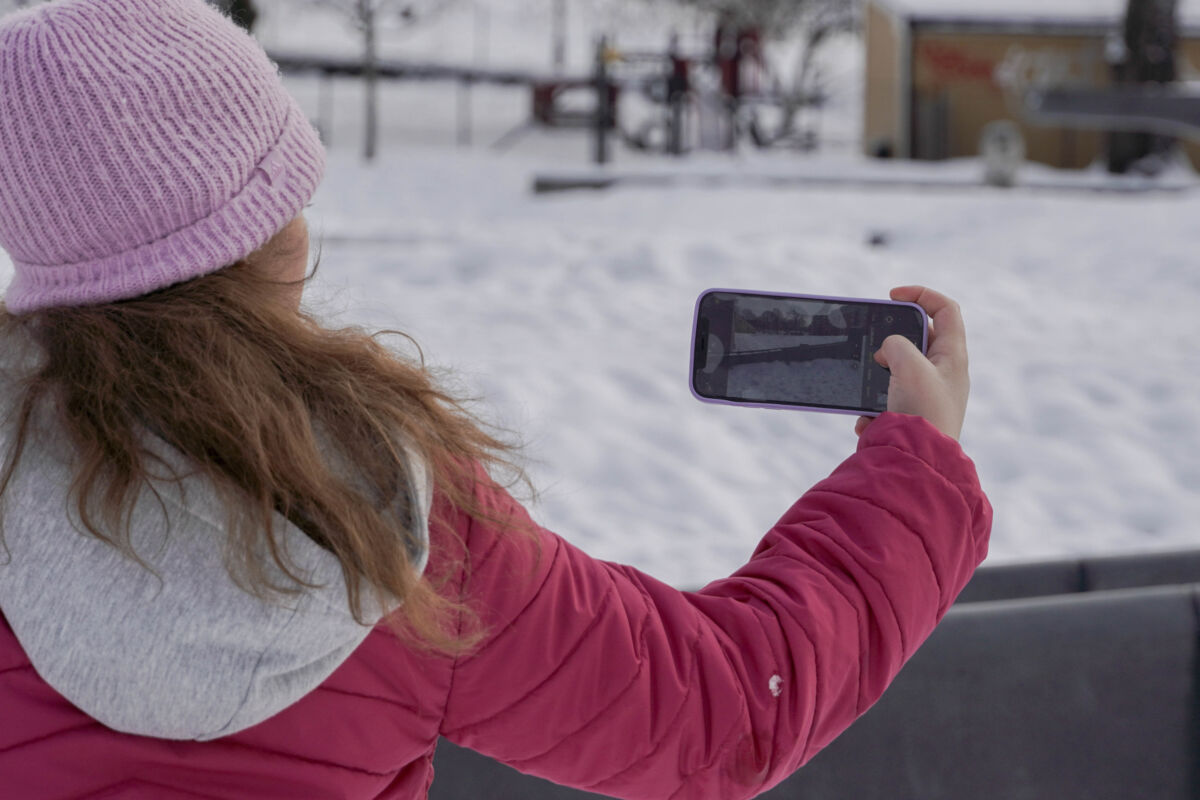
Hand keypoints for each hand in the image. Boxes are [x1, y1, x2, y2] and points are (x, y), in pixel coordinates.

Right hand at [854, 286, 969, 440]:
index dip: (920, 294)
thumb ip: (896, 344)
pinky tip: (869, 419)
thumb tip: (887, 352)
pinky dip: (873, 406)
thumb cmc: (921, 413)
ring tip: (871, 386)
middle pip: (919, 338)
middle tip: (877, 347)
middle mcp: (944, 373)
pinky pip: (886, 398)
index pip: (945, 309)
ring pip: (898, 369)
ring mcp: (927, 394)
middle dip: (892, 341)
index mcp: (953, 356)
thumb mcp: (908, 365)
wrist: (916, 463)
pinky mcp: (910, 414)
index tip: (892, 296)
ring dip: (879, 375)